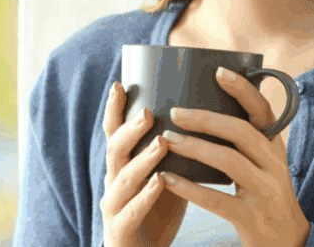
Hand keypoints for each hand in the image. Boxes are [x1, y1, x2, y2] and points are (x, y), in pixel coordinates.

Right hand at [101, 81, 187, 246]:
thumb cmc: (156, 211)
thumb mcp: (162, 175)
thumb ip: (172, 152)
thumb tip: (201, 119)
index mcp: (121, 165)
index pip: (113, 132)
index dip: (114, 109)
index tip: (120, 84)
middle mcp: (112, 181)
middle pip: (114, 149)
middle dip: (129, 130)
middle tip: (147, 113)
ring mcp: (113, 205)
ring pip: (122, 178)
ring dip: (142, 159)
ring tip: (161, 143)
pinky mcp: (120, 229)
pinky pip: (131, 210)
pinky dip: (145, 195)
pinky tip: (160, 182)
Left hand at [156, 68, 309, 246]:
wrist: (288, 245)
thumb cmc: (265, 197)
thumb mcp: (264, 165)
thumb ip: (244, 141)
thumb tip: (204, 108)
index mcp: (275, 148)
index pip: (263, 111)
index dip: (243, 89)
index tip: (219, 72)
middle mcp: (274, 166)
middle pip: (241, 131)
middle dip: (206, 118)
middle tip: (175, 112)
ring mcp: (265, 192)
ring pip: (229, 161)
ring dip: (194, 147)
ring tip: (166, 140)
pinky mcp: (252, 218)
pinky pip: (217, 200)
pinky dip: (188, 187)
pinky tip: (166, 178)